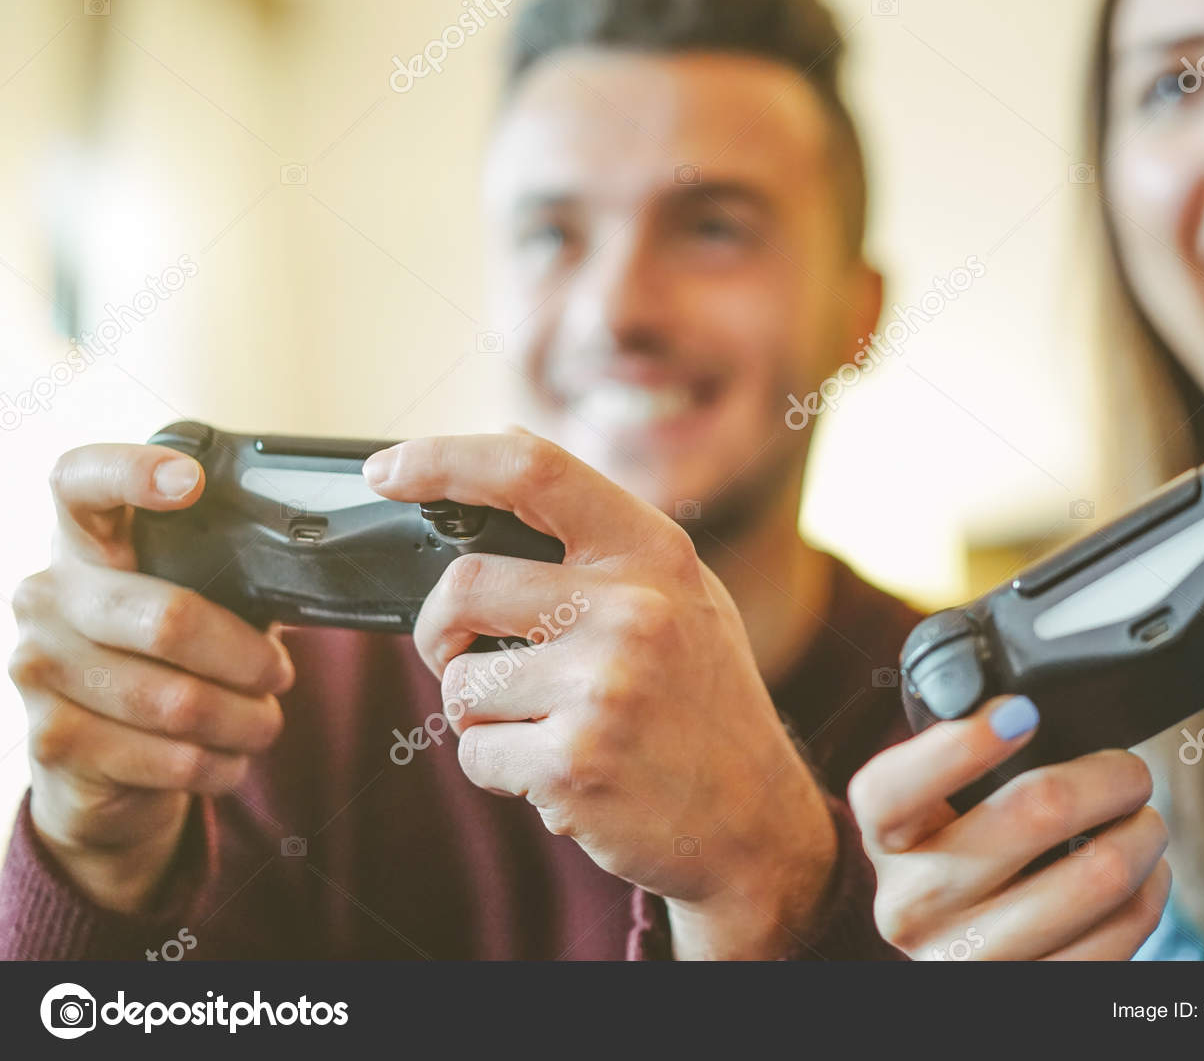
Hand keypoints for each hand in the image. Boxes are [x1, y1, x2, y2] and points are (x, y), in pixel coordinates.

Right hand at [9, 445, 293, 912]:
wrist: (92, 770)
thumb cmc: (155, 666)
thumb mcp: (182, 606)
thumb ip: (218, 580)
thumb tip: (305, 574)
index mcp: (82, 546)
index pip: (81, 481)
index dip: (131, 471)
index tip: (191, 479)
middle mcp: (46, 596)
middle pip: (169, 618)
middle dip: (246, 658)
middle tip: (278, 674)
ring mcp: (38, 667)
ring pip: (177, 701)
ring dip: (244, 720)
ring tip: (262, 722)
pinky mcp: (51, 739)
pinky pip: (169, 757)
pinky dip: (220, 763)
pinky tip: (229, 760)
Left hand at [363, 432, 835, 958]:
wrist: (755, 820)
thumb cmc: (703, 699)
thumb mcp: (682, 592)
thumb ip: (600, 531)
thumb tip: (507, 444)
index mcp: (655, 554)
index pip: (534, 471)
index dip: (444, 460)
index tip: (388, 470)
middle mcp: (634, 609)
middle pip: (463, 588)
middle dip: (438, 631)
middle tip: (461, 654)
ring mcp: (604, 687)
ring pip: (460, 684)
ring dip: (480, 714)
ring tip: (545, 725)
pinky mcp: (574, 763)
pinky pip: (475, 753)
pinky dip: (498, 767)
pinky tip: (558, 770)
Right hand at [849, 696, 1170, 959]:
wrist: (953, 957)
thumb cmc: (954, 858)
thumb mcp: (932, 809)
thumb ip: (959, 755)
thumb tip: (1023, 700)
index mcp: (886, 836)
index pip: (896, 786)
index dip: (961, 743)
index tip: (1021, 712)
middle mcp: (913, 902)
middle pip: (1037, 811)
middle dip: (1110, 776)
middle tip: (1129, 772)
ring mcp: (968, 958)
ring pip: (1098, 874)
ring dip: (1144, 835)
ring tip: (1143, 822)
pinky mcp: (1027, 990)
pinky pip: (1121, 934)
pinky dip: (1149, 893)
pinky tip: (1142, 876)